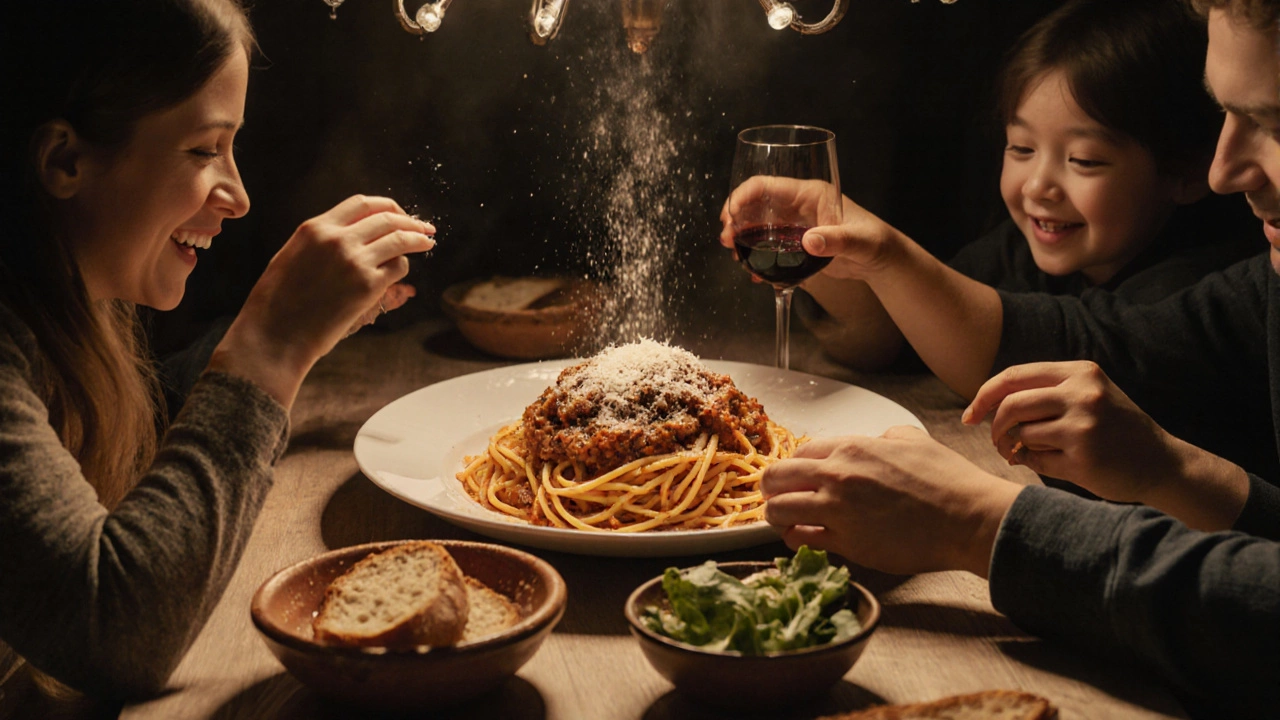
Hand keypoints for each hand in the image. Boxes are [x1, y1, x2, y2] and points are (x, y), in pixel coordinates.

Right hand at [210, 195, 434, 406]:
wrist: (275, 336)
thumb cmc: (277, 303)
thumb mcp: (291, 256)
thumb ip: (320, 241)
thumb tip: (349, 236)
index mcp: (315, 228)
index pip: (361, 203)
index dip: (387, 206)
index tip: (398, 213)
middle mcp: (337, 238)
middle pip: (387, 217)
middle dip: (410, 220)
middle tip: (424, 227)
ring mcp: (354, 260)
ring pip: (399, 239)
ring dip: (418, 239)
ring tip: (427, 242)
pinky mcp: (368, 285)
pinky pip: (398, 267)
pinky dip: (404, 266)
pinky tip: (402, 272)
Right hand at [720, 178, 902, 281]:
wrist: (882, 261)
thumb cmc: (875, 242)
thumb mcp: (857, 241)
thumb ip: (835, 241)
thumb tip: (809, 242)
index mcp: (809, 194)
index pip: (767, 185)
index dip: (743, 196)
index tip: (730, 216)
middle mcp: (798, 205)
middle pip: (756, 204)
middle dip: (736, 219)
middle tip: (727, 241)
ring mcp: (796, 224)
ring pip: (758, 225)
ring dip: (742, 238)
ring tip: (734, 256)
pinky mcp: (796, 243)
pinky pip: (769, 245)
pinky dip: (758, 257)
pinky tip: (754, 273)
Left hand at [761, 426, 1020, 576]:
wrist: (968, 518)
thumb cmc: (948, 480)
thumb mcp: (913, 439)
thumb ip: (884, 437)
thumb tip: (876, 440)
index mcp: (852, 447)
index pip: (798, 453)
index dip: (793, 468)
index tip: (794, 479)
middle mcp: (838, 475)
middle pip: (776, 478)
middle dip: (771, 489)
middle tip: (778, 499)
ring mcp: (839, 510)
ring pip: (778, 510)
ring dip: (776, 516)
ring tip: (786, 522)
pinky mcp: (847, 543)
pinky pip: (802, 540)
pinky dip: (796, 539)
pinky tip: (804, 538)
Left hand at [962, 361, 1176, 503]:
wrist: (1162, 463)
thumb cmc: (1115, 429)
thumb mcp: (1087, 394)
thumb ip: (1045, 392)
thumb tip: (986, 404)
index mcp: (1080, 372)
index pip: (1014, 376)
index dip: (984, 395)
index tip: (970, 415)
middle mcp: (1082, 394)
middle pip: (1011, 406)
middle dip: (994, 427)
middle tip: (997, 442)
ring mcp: (1083, 427)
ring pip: (1022, 434)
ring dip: (1016, 447)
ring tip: (1028, 452)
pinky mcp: (1083, 458)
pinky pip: (1035, 460)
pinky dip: (1033, 463)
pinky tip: (1051, 463)